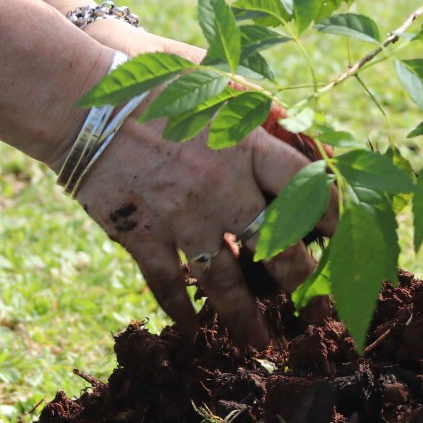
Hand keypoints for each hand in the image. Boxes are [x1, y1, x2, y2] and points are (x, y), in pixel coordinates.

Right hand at [73, 97, 333, 348]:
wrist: (78, 101)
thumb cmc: (148, 82)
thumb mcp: (212, 78)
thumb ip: (254, 103)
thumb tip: (296, 122)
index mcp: (244, 145)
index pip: (304, 186)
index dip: (330, 214)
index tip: (344, 236)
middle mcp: (220, 187)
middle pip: (274, 244)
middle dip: (301, 282)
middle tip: (319, 312)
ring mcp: (179, 217)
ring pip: (223, 279)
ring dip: (245, 316)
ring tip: (261, 343)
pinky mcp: (139, 233)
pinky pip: (166, 283)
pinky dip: (179, 311)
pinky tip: (193, 333)